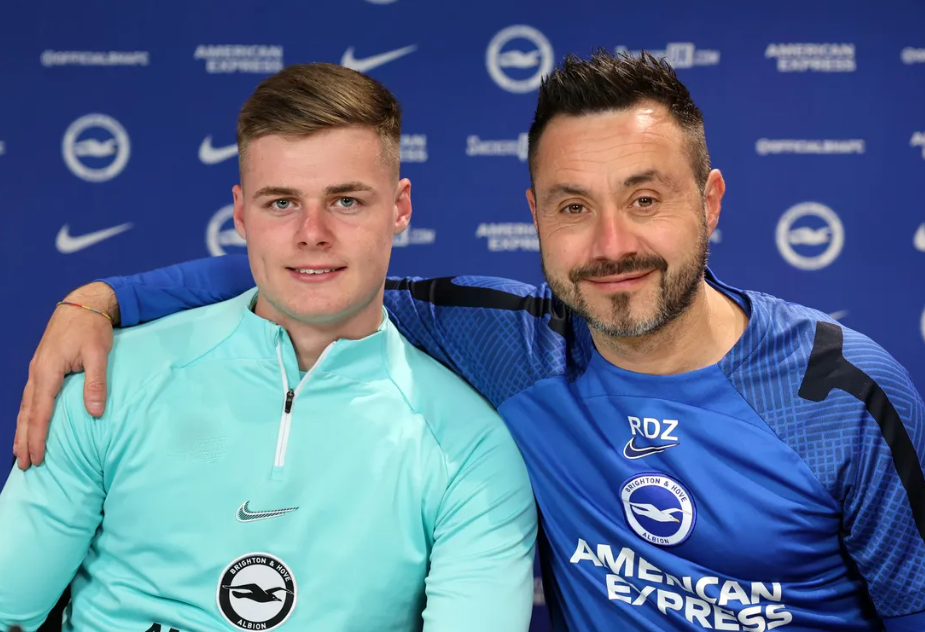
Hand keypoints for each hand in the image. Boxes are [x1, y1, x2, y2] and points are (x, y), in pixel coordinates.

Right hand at [14, 282, 118, 469]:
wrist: (83, 303)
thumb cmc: (92, 328)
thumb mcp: (98, 354)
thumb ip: (96, 384)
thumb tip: (94, 413)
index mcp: (48, 371)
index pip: (39, 412)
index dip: (37, 437)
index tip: (36, 458)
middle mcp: (37, 373)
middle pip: (26, 413)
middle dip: (23, 440)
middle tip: (23, 465)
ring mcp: (37, 370)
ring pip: (25, 406)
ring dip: (22, 429)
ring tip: (20, 451)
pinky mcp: (43, 367)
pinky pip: (31, 396)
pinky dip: (27, 414)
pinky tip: (29, 423)